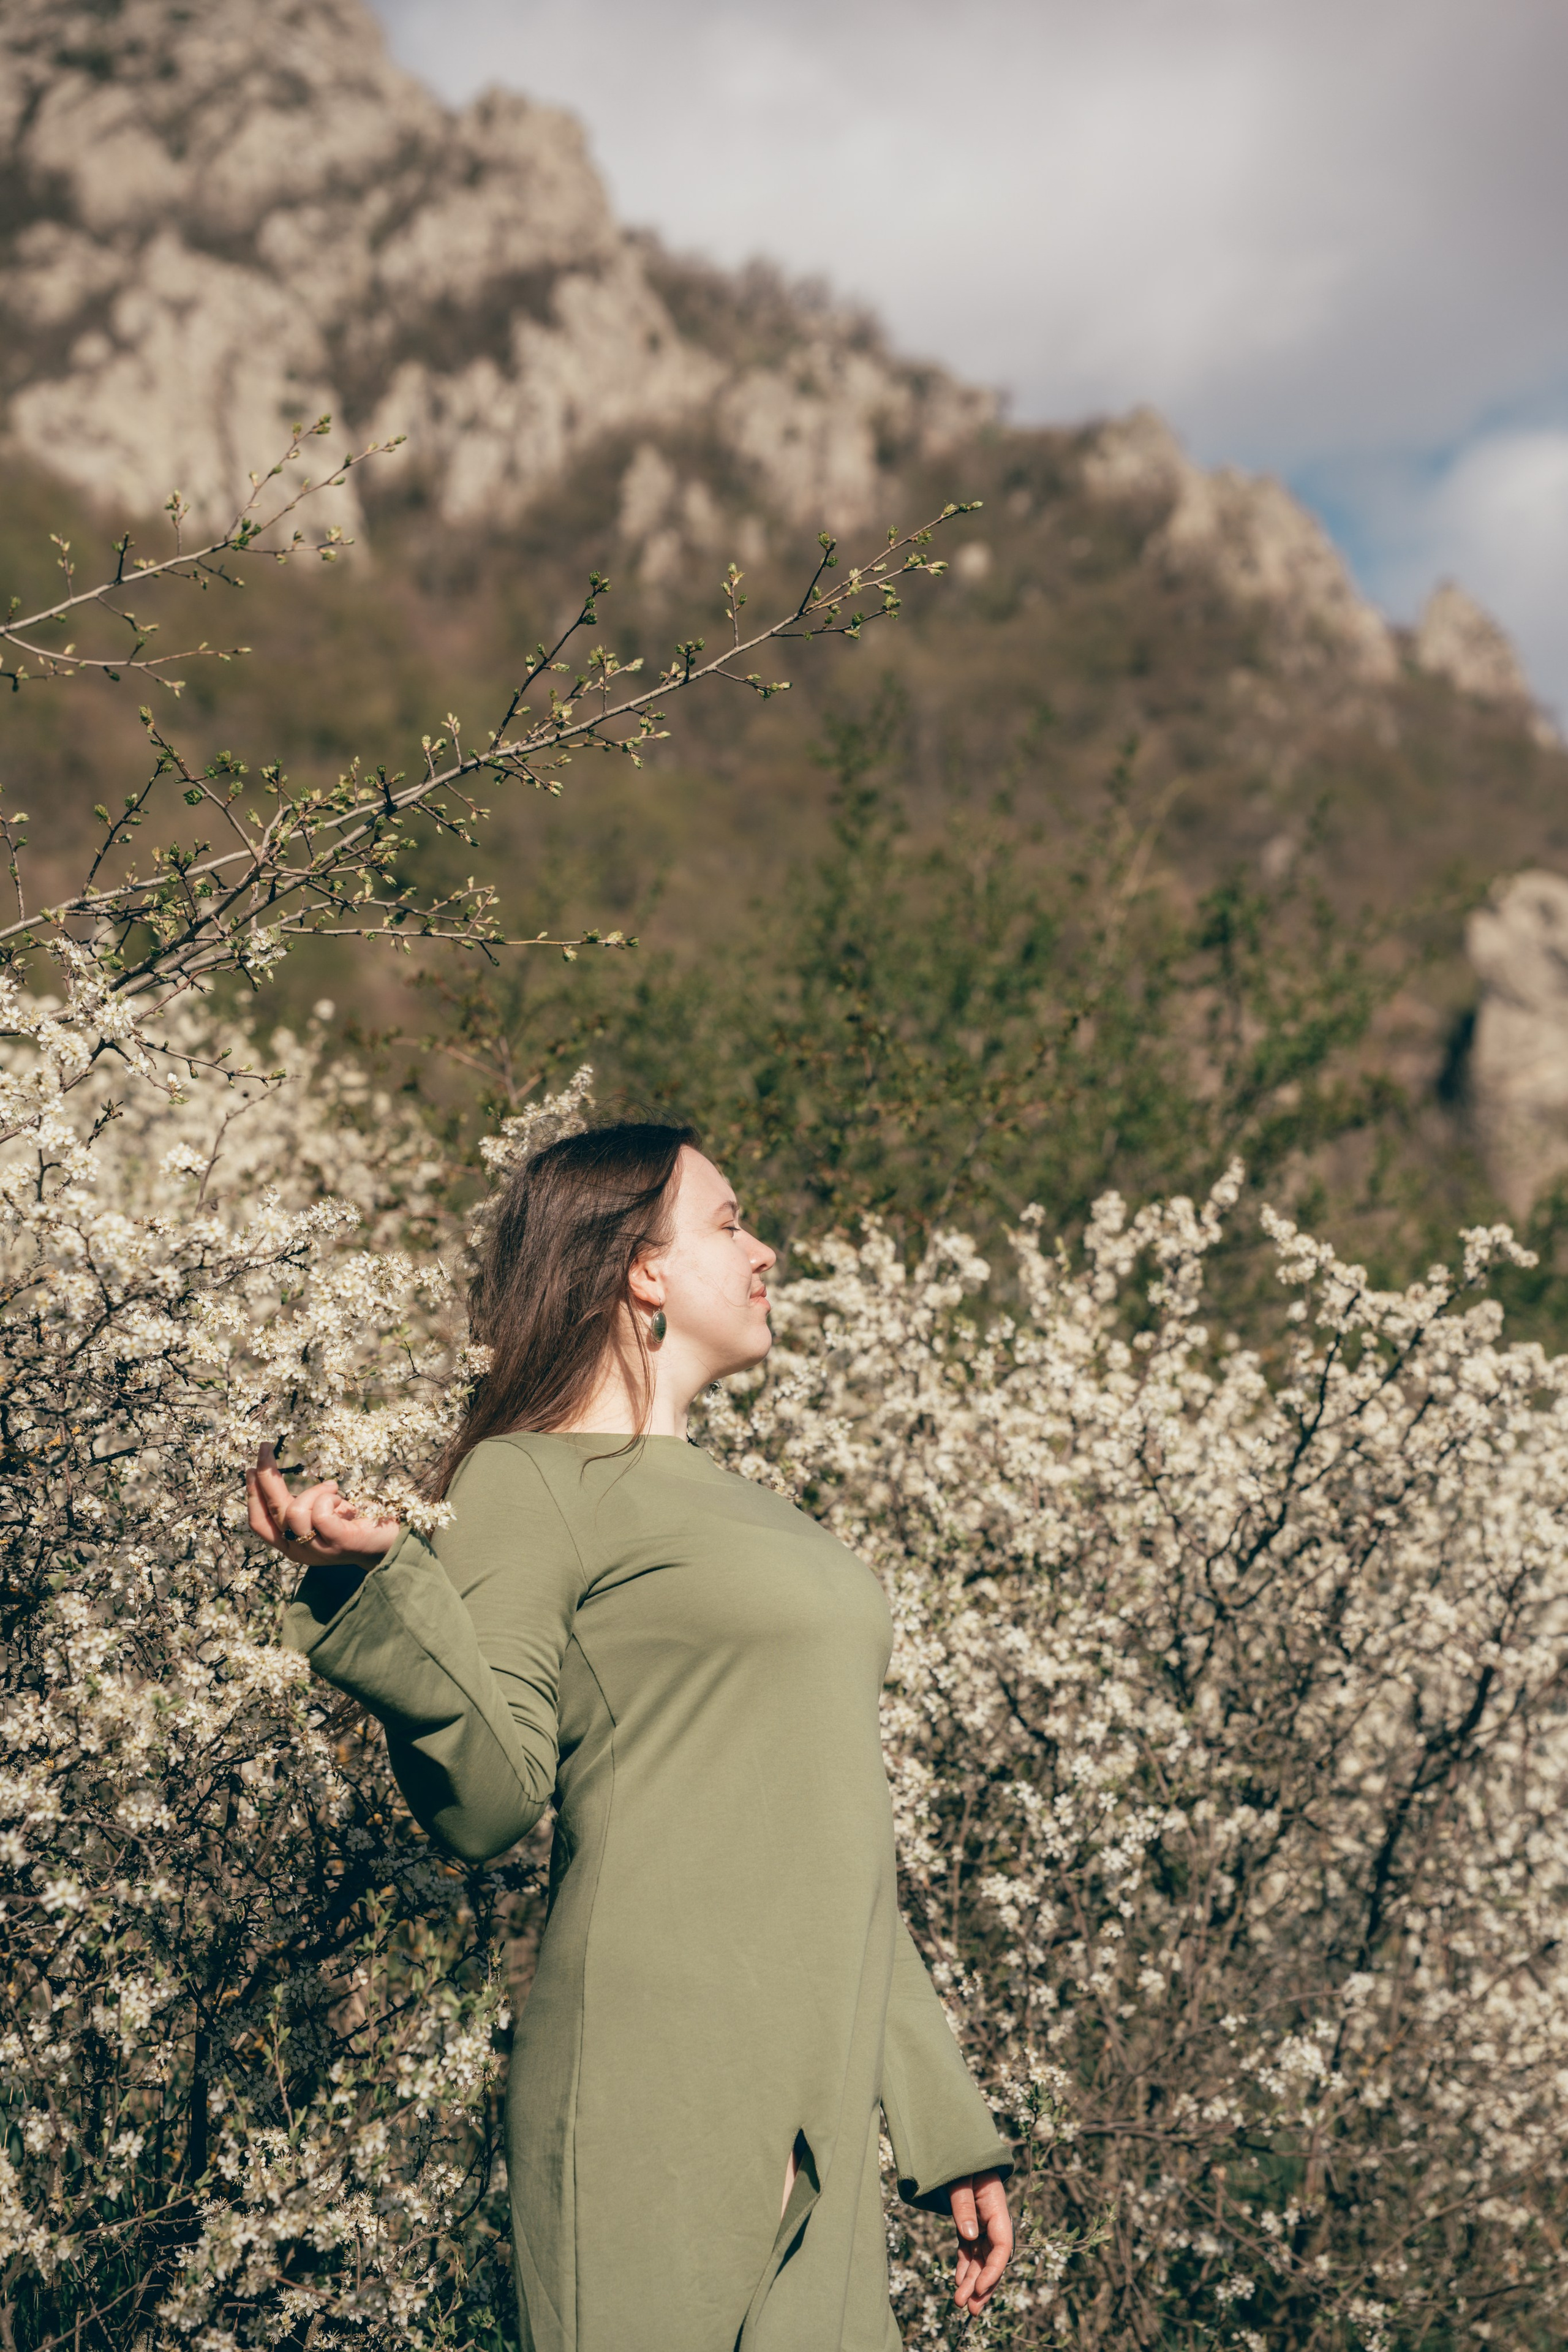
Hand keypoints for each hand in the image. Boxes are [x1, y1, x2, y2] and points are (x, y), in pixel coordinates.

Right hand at [245, 1442, 399, 1566]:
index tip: (250, 1469)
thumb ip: (298, 1505)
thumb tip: (270, 1477)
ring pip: (295, 1510)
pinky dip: (328, 1497)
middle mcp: (299, 1551)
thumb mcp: (317, 1513)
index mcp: (290, 1544)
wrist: (387, 1542)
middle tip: (265, 1447)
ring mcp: (318, 1550)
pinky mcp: (338, 1543)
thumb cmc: (352, 1523)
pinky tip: (341, 1499)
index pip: (259, 1522)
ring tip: (333, 1490)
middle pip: (272, 1512)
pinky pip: (320, 1514)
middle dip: (266, 1476)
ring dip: (315, 1491)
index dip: (252, 1495)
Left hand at [949, 2169, 1011, 2317]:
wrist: (956, 2145)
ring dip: (972, 2281)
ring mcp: (981, 2223)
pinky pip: (969, 2249)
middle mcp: (992, 2219)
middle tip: (970, 2309)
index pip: (1002, 2245)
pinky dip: (964, 2266)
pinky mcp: (969, 2224)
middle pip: (992, 2259)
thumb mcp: (961, 2178)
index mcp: (997, 2207)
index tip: (980, 2288)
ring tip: (960, 2303)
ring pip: (980, 2258)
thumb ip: (964, 2205)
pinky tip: (958, 2282)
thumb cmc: (960, 2157)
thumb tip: (970, 2236)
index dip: (993, 2269)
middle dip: (983, 2285)